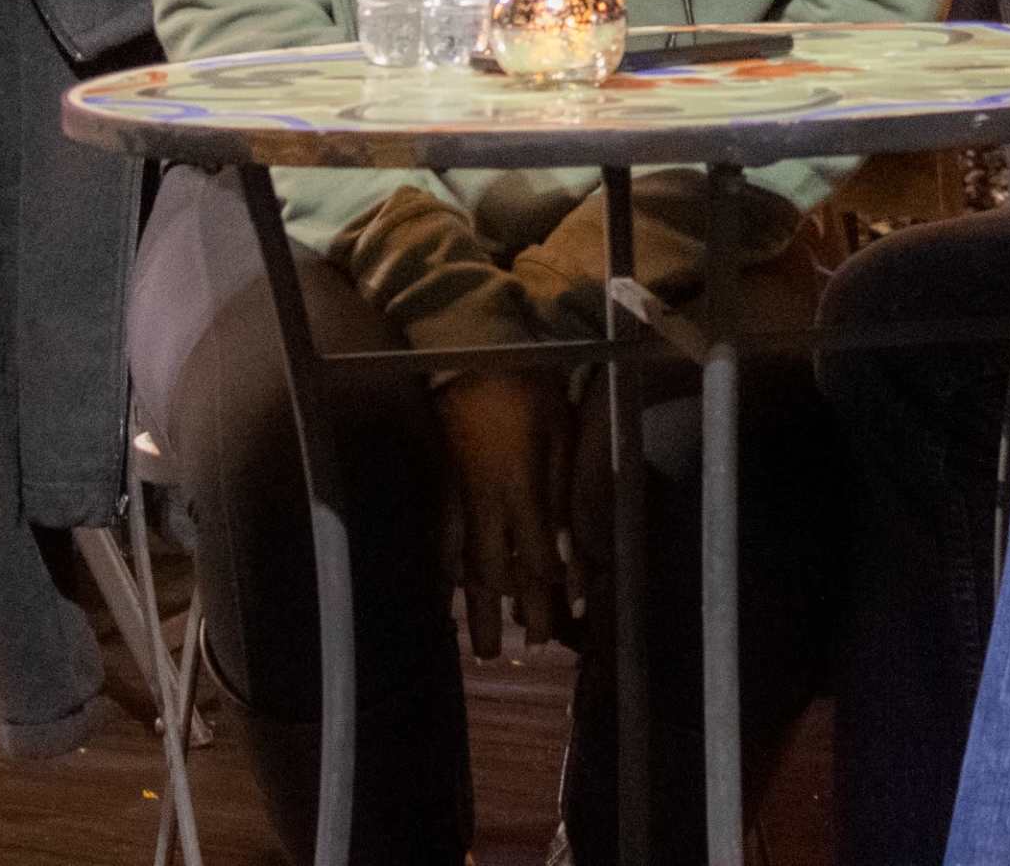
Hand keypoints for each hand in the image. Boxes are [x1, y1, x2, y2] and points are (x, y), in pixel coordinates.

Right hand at [434, 369, 574, 654]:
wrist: (468, 359)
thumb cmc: (526, 389)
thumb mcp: (559, 432)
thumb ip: (561, 489)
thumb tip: (568, 539)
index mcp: (520, 490)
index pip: (537, 555)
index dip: (548, 590)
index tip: (560, 617)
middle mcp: (486, 505)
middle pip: (497, 572)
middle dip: (510, 614)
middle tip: (522, 651)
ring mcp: (458, 499)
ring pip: (465, 564)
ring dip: (476, 606)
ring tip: (480, 645)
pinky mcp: (441, 489)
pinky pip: (441, 538)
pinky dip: (447, 569)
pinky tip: (448, 590)